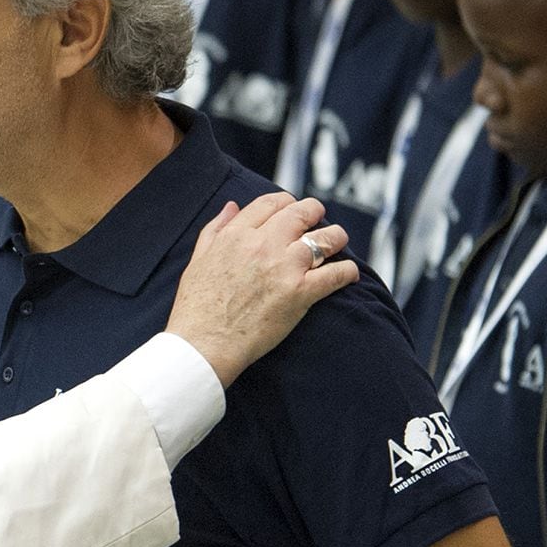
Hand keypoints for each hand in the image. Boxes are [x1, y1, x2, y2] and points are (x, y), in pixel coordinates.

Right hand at [166, 193, 356, 385]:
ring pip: (325, 238)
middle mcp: (263, 244)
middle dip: (315, 212)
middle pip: (302, 213)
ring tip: (338, 241)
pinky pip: (336, 274)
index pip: (272, 202)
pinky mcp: (300, 293)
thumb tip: (232, 206)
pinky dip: (347, 272)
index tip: (293, 210)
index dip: (287, 203)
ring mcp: (284, 267)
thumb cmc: (197, 307)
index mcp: (237, 234)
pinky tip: (349, 274)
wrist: (204, 343)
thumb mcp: (198, 259)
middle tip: (319, 220)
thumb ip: (215, 229)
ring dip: (336, 237)